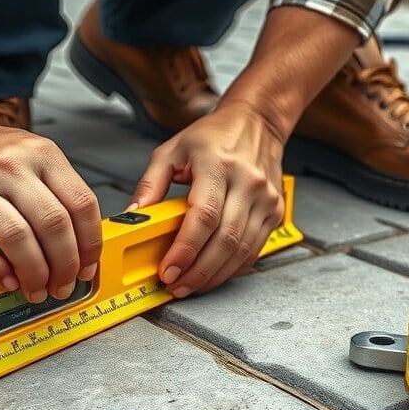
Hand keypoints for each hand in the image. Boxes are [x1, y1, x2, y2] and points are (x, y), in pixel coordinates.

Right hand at [0, 113, 100, 303]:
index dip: (90, 245)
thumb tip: (80, 244)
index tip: (86, 267)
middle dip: (64, 266)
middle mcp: (9, 167)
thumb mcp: (29, 154)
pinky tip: (4, 279)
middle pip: (53, 225)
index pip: (81, 204)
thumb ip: (56, 190)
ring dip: (33, 273)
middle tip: (61, 286)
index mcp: (40, 154)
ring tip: (35, 288)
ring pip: (17, 238)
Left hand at [130, 101, 284, 297]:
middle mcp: (247, 183)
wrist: (256, 123)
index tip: (168, 269)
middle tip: (175, 286)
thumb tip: (133, 217)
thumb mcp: (171, 150)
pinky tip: (212, 274)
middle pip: (225, 239)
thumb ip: (149, 184)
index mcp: (217, 165)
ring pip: (242, 250)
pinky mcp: (275, 212)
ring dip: (214, 275)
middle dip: (198, 271)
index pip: (204, 215)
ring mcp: (265, 199)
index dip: (185, 248)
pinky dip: (232, 268)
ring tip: (189, 285)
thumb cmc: (213, 136)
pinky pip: (254, 250)